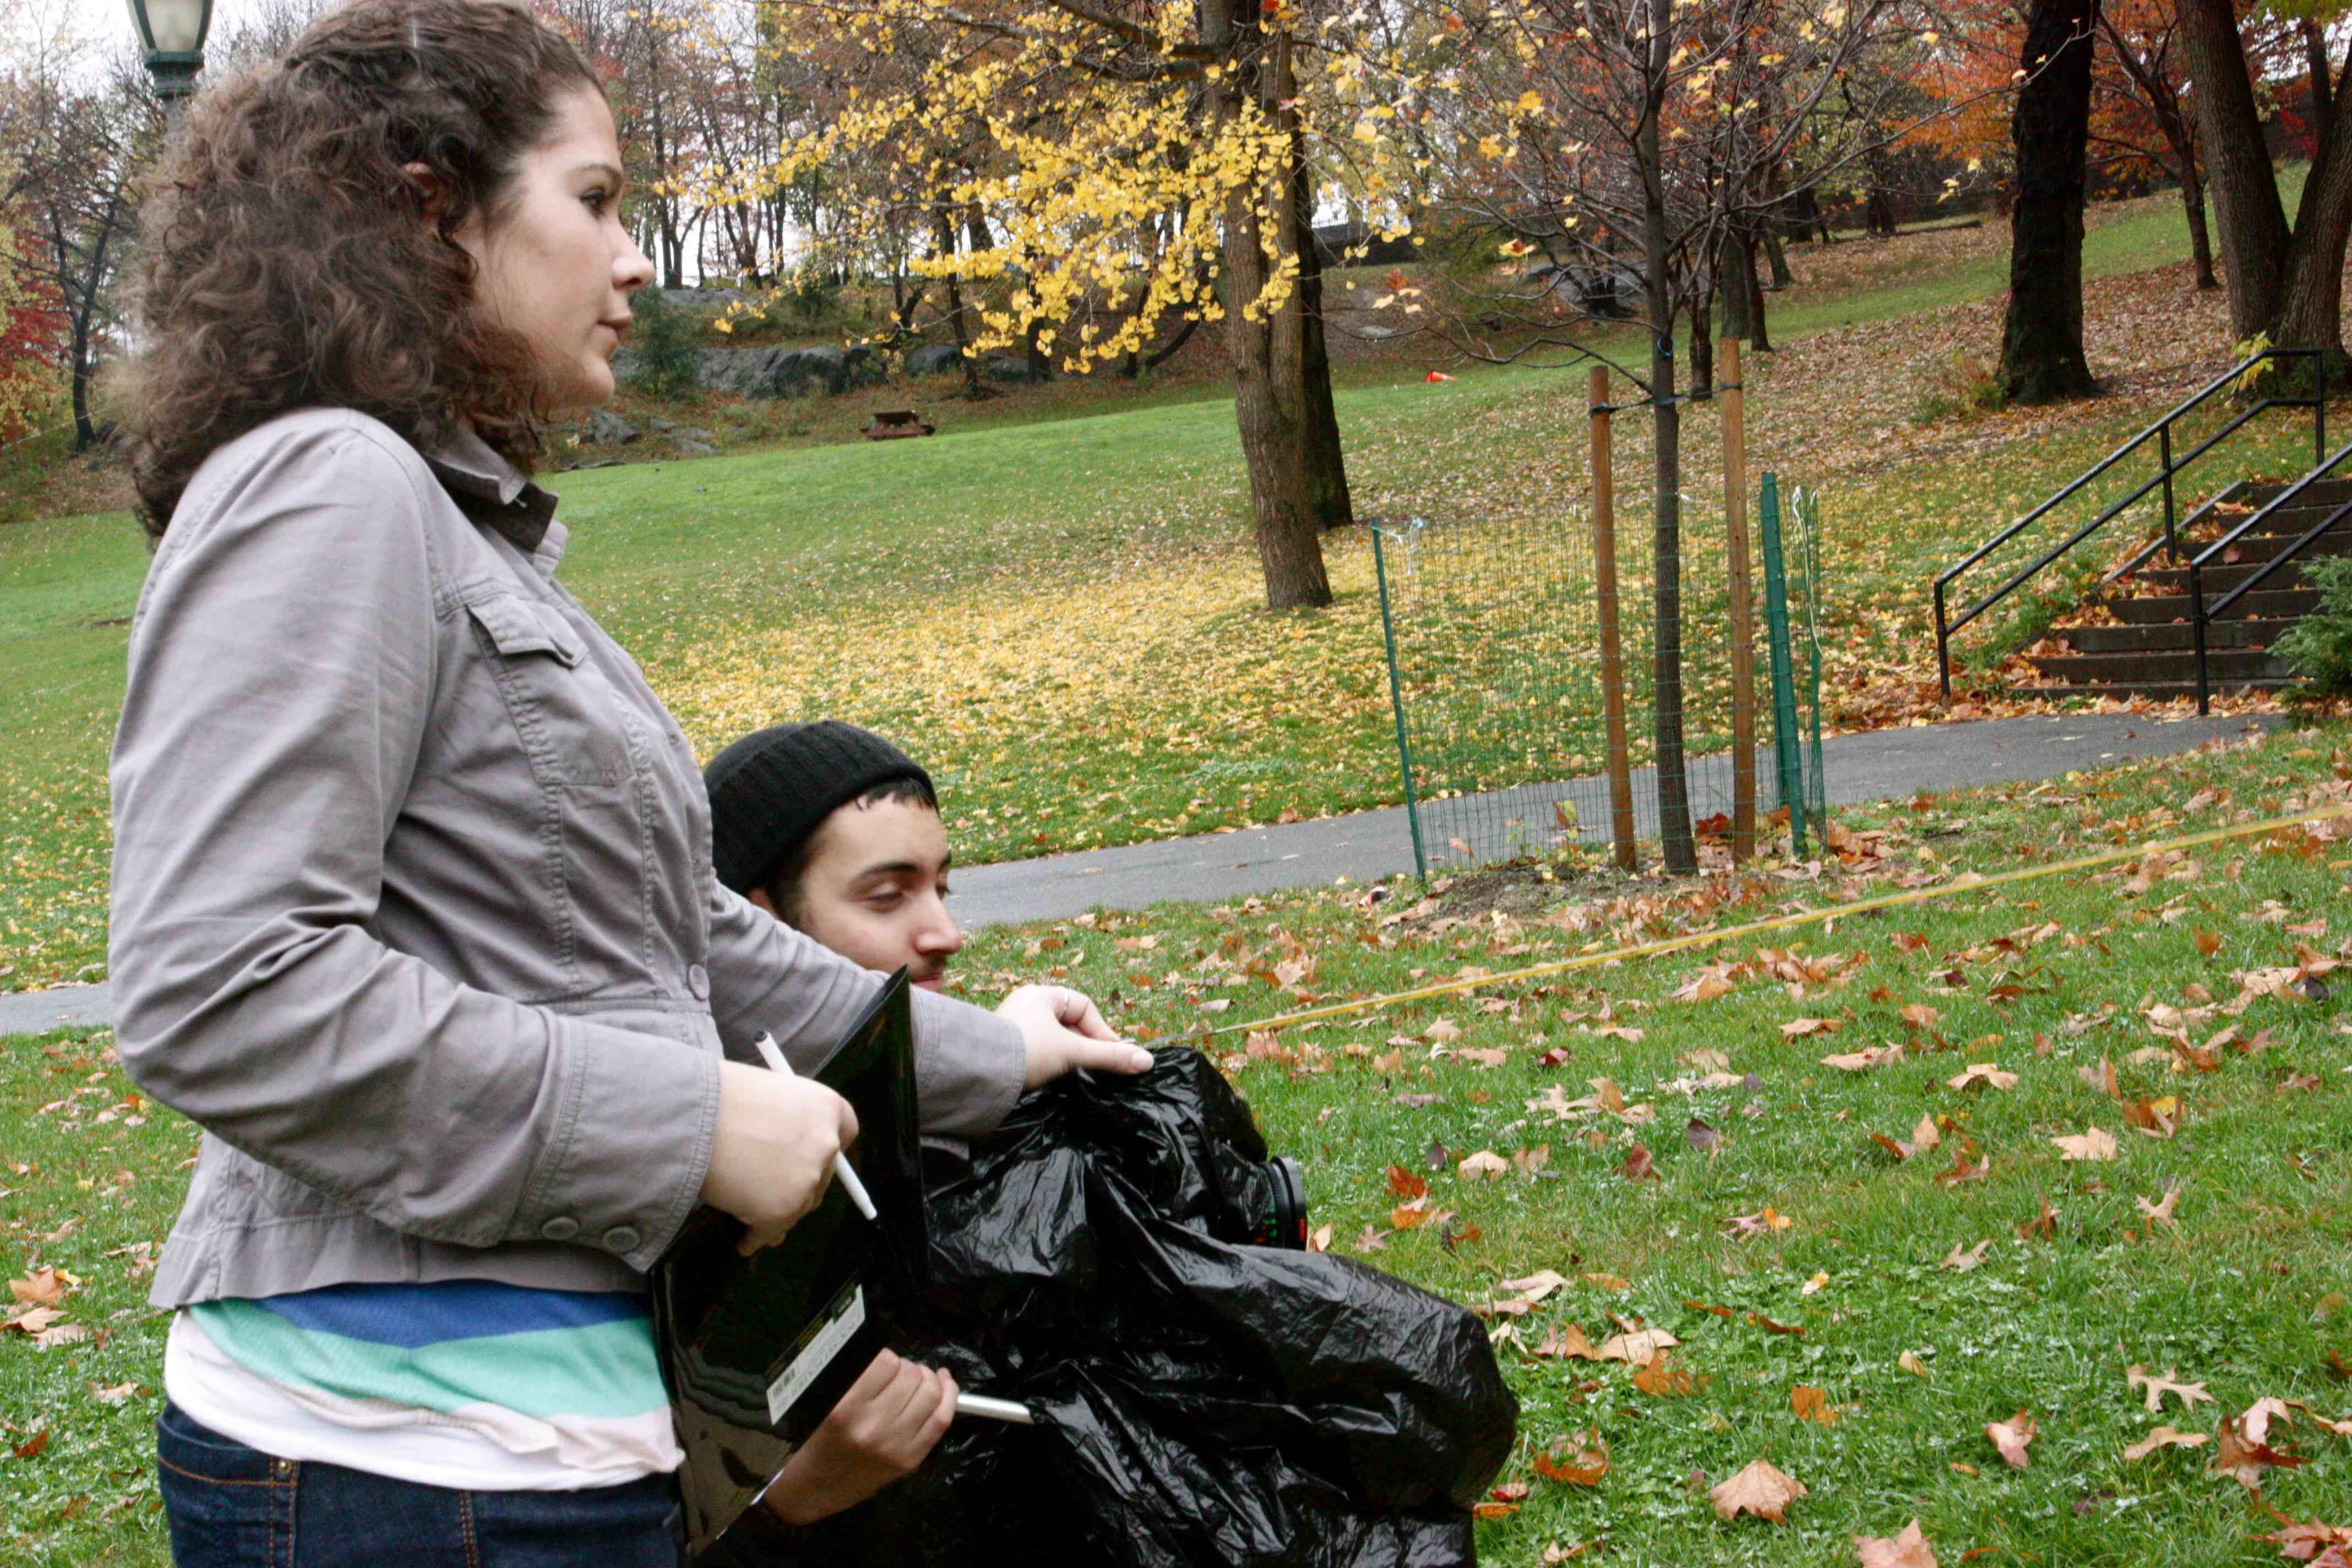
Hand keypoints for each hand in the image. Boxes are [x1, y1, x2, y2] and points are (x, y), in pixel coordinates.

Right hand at [702, 1061, 858, 1253]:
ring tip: (748, 1215)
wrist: (688, 1115)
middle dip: (797, 1185)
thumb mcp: (764, 1094)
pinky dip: (754, 1238)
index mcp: (825, 1107)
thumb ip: (783, 1123)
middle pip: (821, 1176)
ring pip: (797, 1208)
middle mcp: (826, 1143)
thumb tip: (778, 1154)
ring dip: (776, 1214)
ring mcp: (806, 1180)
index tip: (811, 1160)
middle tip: (767, 1189)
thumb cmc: (716, 1097)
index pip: (845, 1131)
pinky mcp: (782, 1210)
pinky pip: (769, 1232)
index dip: (825, 1148)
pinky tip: (742, 1240)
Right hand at [761, 1349, 957, 1526]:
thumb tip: (889, 1356)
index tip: (883, 1363)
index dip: (887, 1357)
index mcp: (846, 1409)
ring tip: (918, 1379)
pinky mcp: (911, 1460)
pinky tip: (944, 1383)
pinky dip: (949, 1395)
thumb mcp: (826, 1403)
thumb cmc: (817, 1440)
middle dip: (908, 1367)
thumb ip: (856, 1380)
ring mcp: (896, 1446)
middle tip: (899, 1374)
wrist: (816, 1488)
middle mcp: (873, 1427)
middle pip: (911, 1376)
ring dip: (927, 1378)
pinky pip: (941, 1419)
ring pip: (931, 1393)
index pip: (885, 1362)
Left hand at [998, 984, 1153, 1088]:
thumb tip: (1148, 1061)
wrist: (979, 1072)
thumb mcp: (1073, 1051)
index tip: (1112, 1053)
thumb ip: (1110, 1056)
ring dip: (1069, 1055)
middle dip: (1085, 1044)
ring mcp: (1013, 1026)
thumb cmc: (1028, 1050)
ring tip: (1077, 1073)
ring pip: (1054, 1038)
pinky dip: (1051, 1062)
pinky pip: (1038, 1050)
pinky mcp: (1005, 1046)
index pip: (1083, 1006)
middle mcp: (1025, 1005)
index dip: (1101, 1030)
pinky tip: (1055, 1077)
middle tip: (1097, 1065)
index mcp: (1040, 995)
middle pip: (1069, 1023)